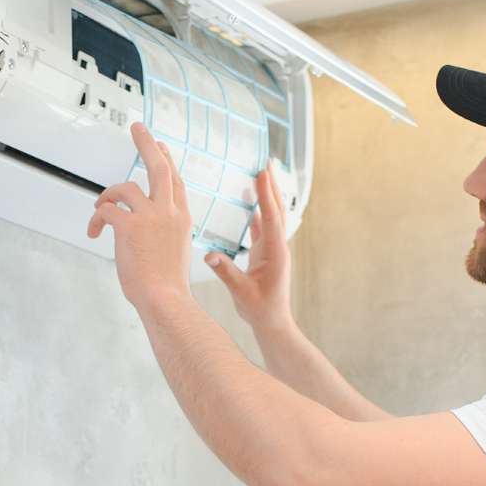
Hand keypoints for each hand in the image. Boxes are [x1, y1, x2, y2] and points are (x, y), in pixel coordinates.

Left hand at [87, 121, 193, 310]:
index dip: (167, 162)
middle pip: (159, 167)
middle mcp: (169, 212)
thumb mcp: (174, 253)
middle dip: (147, 144)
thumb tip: (143, 233)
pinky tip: (95, 231)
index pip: (175, 182)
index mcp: (181, 218)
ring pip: (125, 188)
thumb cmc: (167, 287)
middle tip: (137, 127)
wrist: (165, 299)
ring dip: (107, 196)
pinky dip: (98, 218)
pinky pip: (107, 210)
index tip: (161, 147)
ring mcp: (151, 216)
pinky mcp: (130, 225)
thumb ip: (163, 235)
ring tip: (98, 210)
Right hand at [204, 161, 293, 332]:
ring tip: (262, 174)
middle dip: (272, 186)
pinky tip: (252, 201)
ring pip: (271, 215)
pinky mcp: (267, 253)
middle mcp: (277, 246)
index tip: (262, 173)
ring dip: (267, 194)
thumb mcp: (240, 291)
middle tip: (267, 163)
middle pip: (276, 209)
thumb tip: (208, 255)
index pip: (270, 217)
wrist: (272, 323)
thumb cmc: (259, 310)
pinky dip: (259, 210)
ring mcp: (273, 249)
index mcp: (274, 252)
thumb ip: (225, 272)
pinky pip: (263, 226)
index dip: (265, 194)